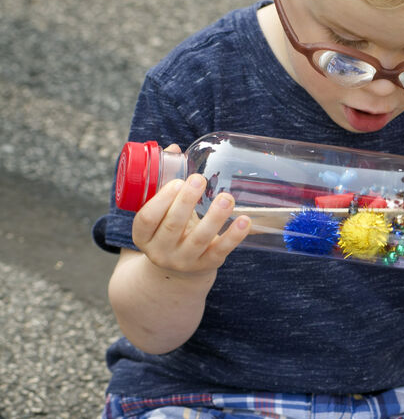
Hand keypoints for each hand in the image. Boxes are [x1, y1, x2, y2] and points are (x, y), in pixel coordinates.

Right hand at [132, 148, 250, 275]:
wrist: (177, 269)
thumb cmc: (168, 229)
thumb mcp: (160, 212)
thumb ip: (164, 183)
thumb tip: (174, 149)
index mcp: (142, 236)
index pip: (146, 218)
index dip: (161, 200)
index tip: (178, 181)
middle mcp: (160, 251)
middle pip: (172, 226)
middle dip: (186, 202)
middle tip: (200, 179)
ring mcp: (183, 261)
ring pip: (199, 239)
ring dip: (214, 217)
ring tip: (226, 197)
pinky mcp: (206, 265)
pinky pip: (220, 251)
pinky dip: (234, 236)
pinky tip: (244, 220)